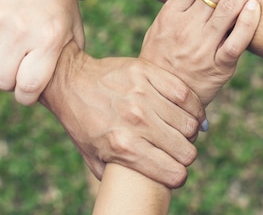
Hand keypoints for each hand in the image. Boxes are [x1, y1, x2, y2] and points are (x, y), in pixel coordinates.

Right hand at [0, 0, 83, 104]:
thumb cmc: (58, 2)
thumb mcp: (73, 28)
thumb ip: (68, 58)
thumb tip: (64, 89)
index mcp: (48, 38)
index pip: (27, 87)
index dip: (26, 97)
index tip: (27, 92)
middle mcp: (20, 28)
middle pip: (1, 79)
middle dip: (8, 82)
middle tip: (15, 72)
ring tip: (4, 56)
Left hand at [41, 41, 205, 188]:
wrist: (70, 82)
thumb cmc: (82, 122)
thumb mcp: (93, 156)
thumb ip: (116, 176)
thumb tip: (138, 191)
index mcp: (122, 147)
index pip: (173, 173)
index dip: (178, 176)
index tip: (175, 172)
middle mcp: (135, 121)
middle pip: (185, 149)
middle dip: (185, 154)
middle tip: (178, 150)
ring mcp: (142, 95)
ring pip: (188, 122)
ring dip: (189, 130)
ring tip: (181, 130)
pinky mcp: (146, 72)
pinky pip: (184, 93)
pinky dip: (193, 106)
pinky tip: (190, 113)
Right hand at [141, 0, 262, 105]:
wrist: (160, 99)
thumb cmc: (162, 59)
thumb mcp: (160, 28)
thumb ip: (179, 5)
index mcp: (171, 13)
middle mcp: (186, 26)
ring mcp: (202, 46)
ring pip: (230, 7)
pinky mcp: (217, 67)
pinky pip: (236, 42)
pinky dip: (249, 22)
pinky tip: (259, 4)